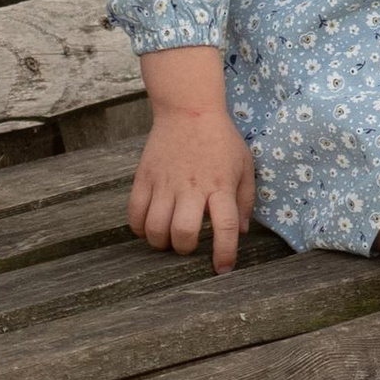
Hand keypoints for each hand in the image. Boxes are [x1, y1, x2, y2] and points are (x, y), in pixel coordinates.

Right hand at [129, 47, 258, 271]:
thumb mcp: (245, 166)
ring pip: (155, 228)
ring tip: (168, 238)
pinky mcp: (144, 177)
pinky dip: (139, 228)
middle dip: (184, 249)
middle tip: (187, 245)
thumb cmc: (221, 141)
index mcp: (220, 185)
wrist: (189, 110)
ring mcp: (165, 182)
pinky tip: (149, 226)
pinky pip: (134, 214)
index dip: (224, 253)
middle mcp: (192, 186)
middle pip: (183, 232)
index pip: (224, 227)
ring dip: (161, 242)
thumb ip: (245, 200)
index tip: (222, 269)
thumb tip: (239, 233)